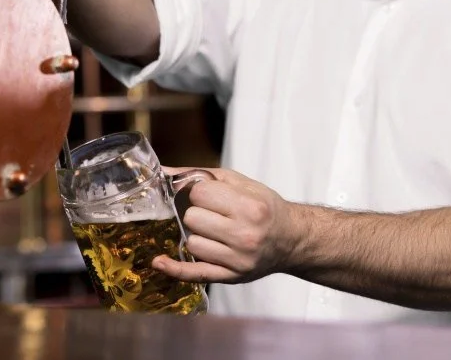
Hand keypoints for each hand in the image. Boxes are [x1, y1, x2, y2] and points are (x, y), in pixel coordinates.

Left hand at [154, 167, 301, 283]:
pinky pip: (194, 273)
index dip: (200, 192)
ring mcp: (238, 259)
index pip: (200, 194)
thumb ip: (201, 175)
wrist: (291, 239)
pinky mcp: (230, 277)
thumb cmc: (265, 208)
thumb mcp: (241, 183)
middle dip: (198, 213)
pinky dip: (174, 269)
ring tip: (216, 233)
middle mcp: (245, 235)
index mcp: (250, 207)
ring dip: (198, 235)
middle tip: (214, 215)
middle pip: (192, 218)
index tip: (210, 195)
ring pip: (191, 243)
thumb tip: (165, 172)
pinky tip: (159, 262)